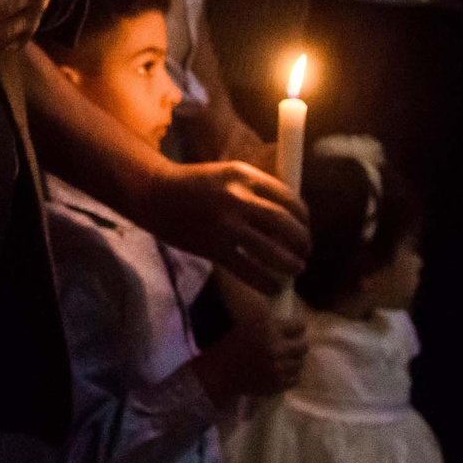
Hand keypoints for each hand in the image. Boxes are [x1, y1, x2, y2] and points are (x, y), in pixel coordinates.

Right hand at [139, 160, 309, 293]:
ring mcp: (226, 224)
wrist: (156, 194)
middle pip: (285, 224)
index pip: (288, 198)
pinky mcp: (213, 247)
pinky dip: (266, 282)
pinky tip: (274, 287)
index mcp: (245, 175)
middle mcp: (238, 197)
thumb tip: (288, 219)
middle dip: (302, 242)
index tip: (305, 228)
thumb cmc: (196, 185)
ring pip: (272, 250)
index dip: (304, 217)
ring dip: (290, 264)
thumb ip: (256, 190)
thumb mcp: (229, 175)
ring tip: (296, 269)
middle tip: (305, 252)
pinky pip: (249, 269)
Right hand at [196, 295, 310, 403]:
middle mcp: (276, 347)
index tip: (291, 328)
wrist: (216, 371)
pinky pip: (294, 379)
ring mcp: (277, 367)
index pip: (300, 326)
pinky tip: (281, 372)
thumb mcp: (238, 312)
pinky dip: (290, 376)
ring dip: (293, 361)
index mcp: (268, 327)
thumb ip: (245, 292)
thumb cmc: (225, 339)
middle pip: (303, 346)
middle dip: (297, 345)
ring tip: (285, 359)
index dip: (296, 327)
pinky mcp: (275, 385)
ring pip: (299, 364)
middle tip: (290, 345)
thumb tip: (251, 271)